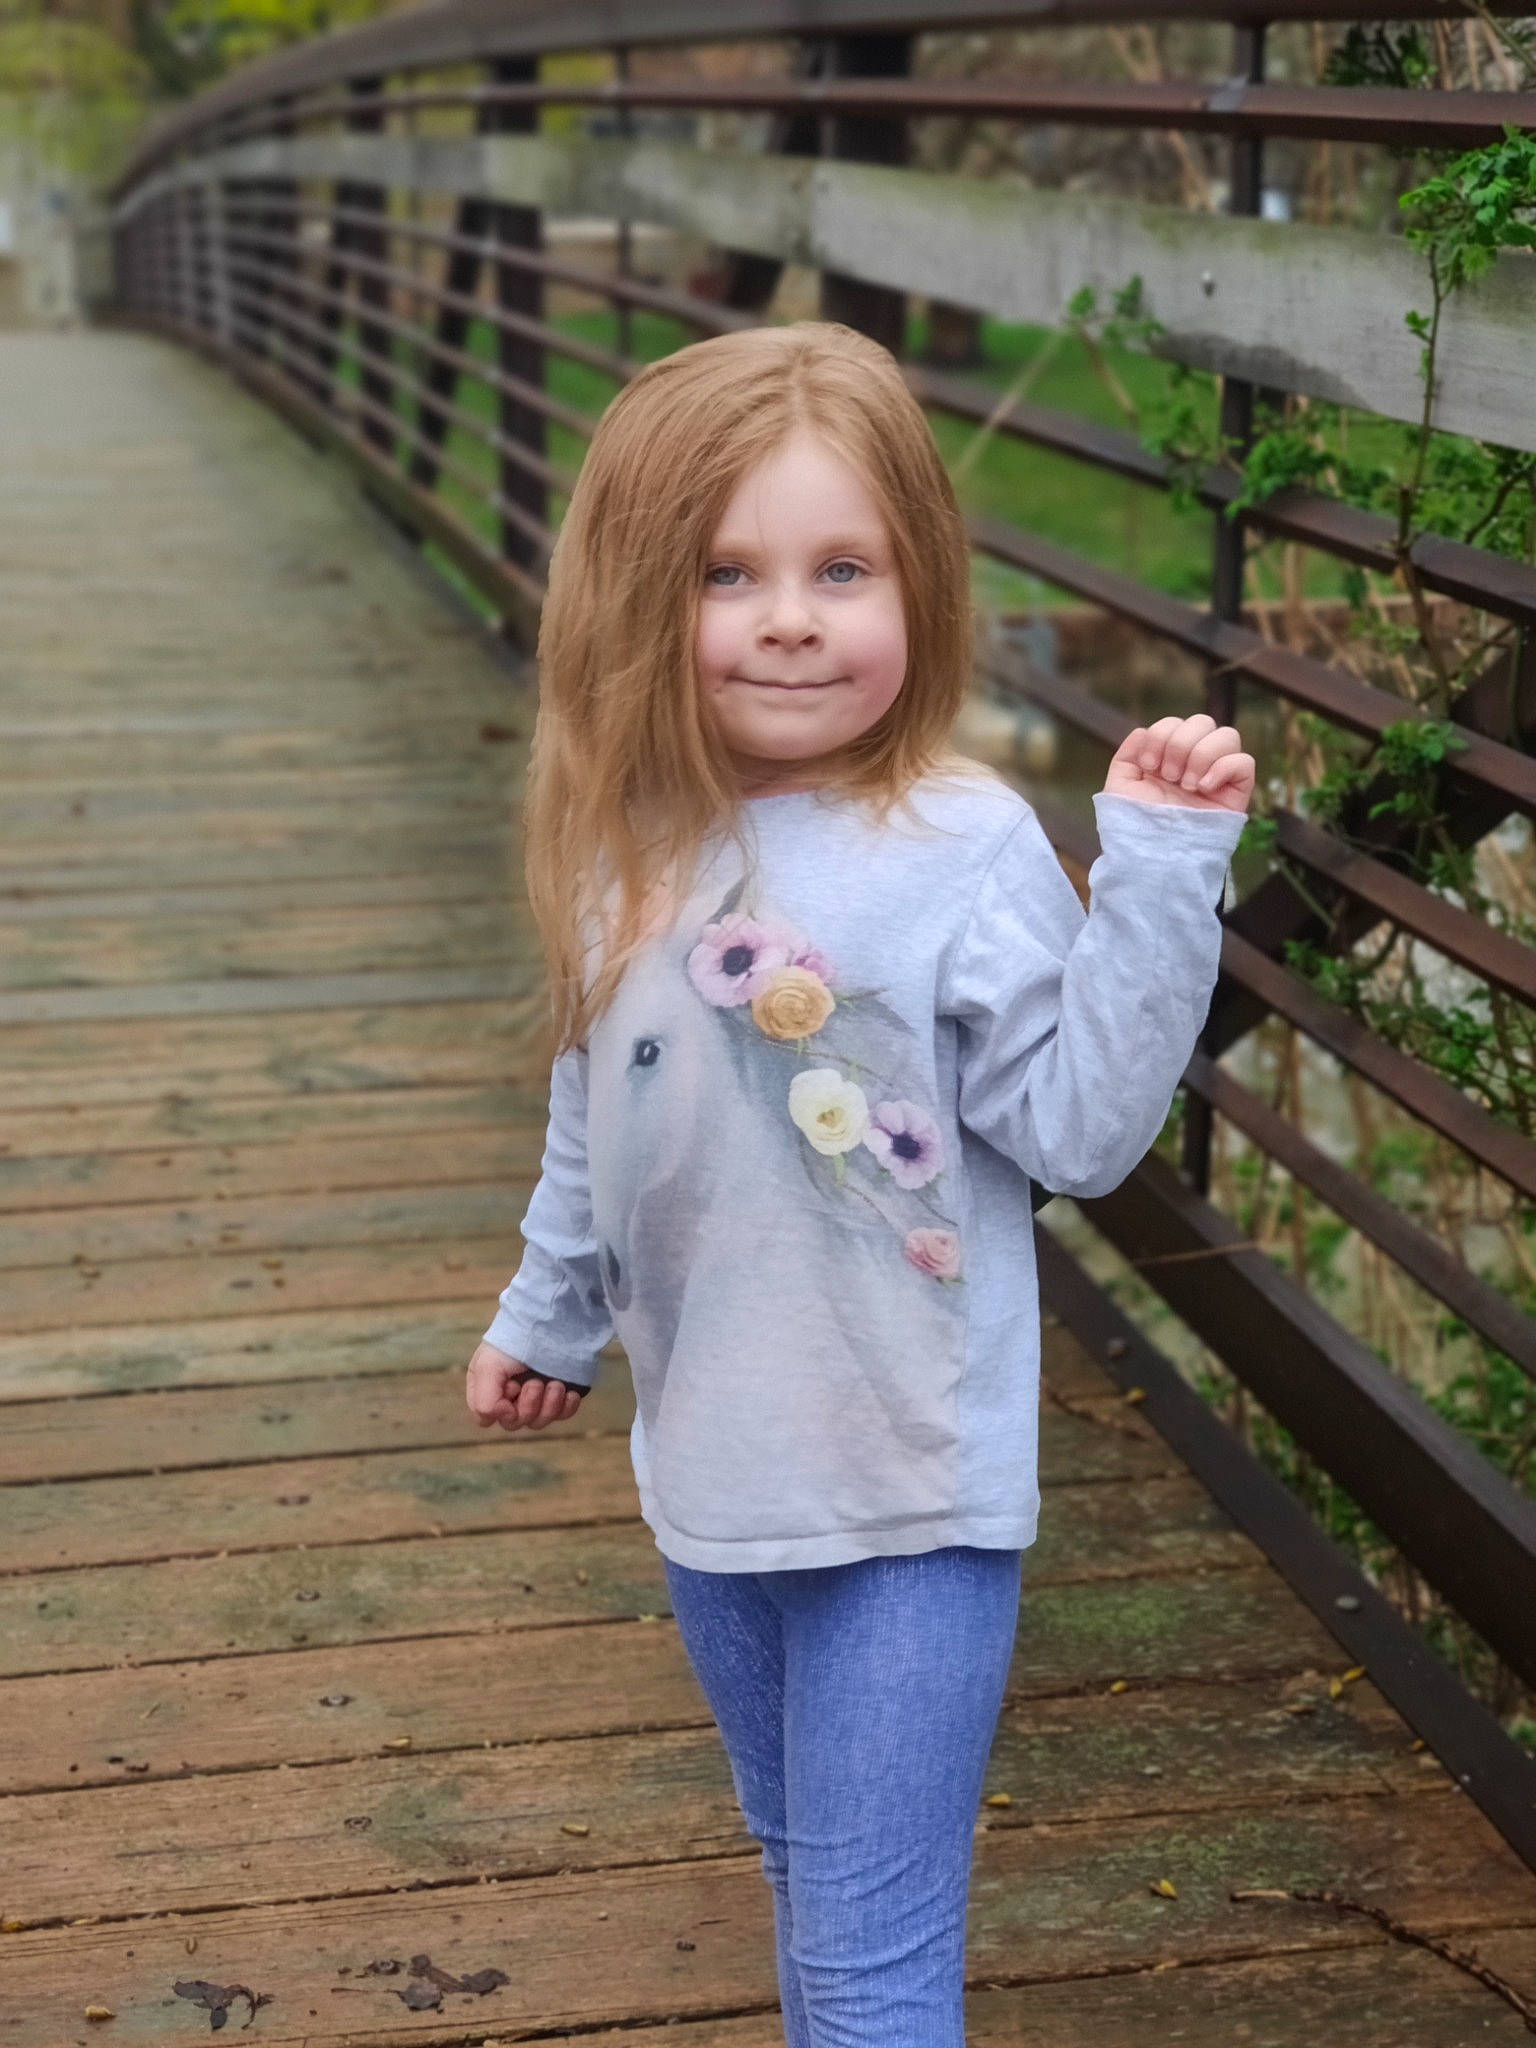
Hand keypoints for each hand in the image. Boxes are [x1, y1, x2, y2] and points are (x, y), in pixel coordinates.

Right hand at [465, 1341, 586, 1431]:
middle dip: (528, 1405)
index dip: (499, 1410)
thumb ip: (484, 1400)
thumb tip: (504, 1418)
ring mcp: (537, 1396)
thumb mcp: (488, 1366)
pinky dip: (566, 1407)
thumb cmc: (514, 1340)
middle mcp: (510, 1395)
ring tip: (556, 1384)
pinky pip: (562, 1415)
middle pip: (515, 1423)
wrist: (551, 1320)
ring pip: (538, 1422)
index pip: (486, 1417)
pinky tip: (568, 1393)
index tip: (511, 1388)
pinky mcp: (559, 1395)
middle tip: (536, 1382)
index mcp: (488, 1386)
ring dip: (549, 1406)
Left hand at [1104, 714, 1253, 811]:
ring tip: (1186, 785)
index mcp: (1169, 757)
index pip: (1175, 723)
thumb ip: (1127, 755)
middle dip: (1180, 744)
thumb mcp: (1121, 787)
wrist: (1151, 856)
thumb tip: (1143, 730)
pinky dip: (1223, 768)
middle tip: (1169, 776)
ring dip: (1201, 755)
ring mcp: (1218, 776)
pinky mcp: (1236, 793)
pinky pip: (1244, 762)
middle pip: (1203, 722)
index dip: (1161, 735)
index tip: (1149, 765)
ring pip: (1228, 736)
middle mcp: (1195, 762)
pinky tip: (1203, 788)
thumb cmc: (1135, 825)